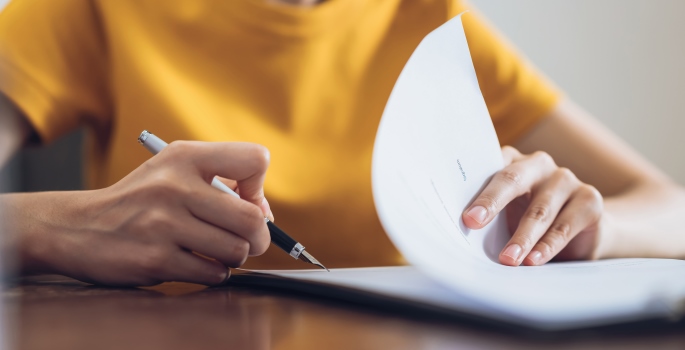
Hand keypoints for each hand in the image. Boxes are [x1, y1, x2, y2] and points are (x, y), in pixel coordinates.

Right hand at [5, 141, 273, 285]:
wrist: (78, 227)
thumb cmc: (141, 200)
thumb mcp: (174, 171)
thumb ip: (223, 182)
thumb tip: (266, 215)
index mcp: (185, 157)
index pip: (255, 160)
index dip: (259, 188)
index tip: (244, 202)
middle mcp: (175, 186)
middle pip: (253, 219)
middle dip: (259, 237)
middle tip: (247, 241)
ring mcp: (164, 224)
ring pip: (236, 250)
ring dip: (233, 257)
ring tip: (214, 251)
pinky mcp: (156, 258)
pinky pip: (213, 273)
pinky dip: (213, 273)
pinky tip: (195, 263)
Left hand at [462, 146, 603, 265]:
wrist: (581, 233)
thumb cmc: (528, 220)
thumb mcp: (506, 215)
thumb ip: (488, 216)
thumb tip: (461, 233)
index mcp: (511, 161)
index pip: (489, 168)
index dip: (474, 189)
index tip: (464, 215)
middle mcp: (538, 164)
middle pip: (512, 179)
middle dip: (492, 202)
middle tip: (473, 223)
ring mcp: (566, 179)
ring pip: (539, 209)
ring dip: (522, 237)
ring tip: (508, 259)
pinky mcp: (589, 199)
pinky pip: (564, 225)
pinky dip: (547, 245)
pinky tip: (534, 260)